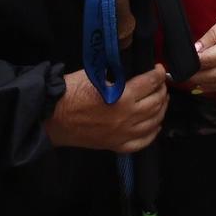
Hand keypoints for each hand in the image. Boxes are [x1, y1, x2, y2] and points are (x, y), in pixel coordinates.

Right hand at [46, 66, 167, 153]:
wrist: (52, 118)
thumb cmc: (70, 93)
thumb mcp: (95, 75)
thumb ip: (116, 75)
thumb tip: (128, 73)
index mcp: (123, 97)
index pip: (150, 83)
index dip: (158, 74)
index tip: (160, 69)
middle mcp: (128, 117)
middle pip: (156, 102)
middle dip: (162, 90)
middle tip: (161, 83)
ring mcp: (123, 134)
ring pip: (153, 122)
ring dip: (161, 109)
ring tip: (162, 100)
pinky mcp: (116, 145)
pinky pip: (142, 142)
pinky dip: (153, 133)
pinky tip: (155, 125)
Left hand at [192, 4, 215, 92]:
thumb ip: (213, 34)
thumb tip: (197, 49)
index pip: (211, 59)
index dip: (195, 62)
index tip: (185, 61)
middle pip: (215, 75)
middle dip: (196, 77)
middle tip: (182, 74)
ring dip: (204, 84)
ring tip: (191, 80)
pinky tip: (205, 85)